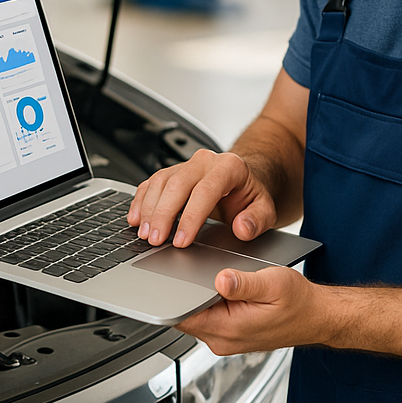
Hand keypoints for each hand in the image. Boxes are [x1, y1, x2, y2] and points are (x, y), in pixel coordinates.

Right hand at [127, 148, 277, 246]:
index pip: (205, 190)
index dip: (191, 217)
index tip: (181, 241)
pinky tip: (135, 219)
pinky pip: (151, 182)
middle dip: (163, 214)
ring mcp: (187, 165)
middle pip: (177, 184)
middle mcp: (206, 161)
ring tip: (144, 234)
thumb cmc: (251, 196)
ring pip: (160, 181)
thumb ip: (257, 220)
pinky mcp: (173, 172)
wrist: (245, 182)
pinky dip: (140, 200)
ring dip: (148, 209)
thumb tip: (242, 228)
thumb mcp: (265, 209)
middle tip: (155, 241)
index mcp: (229, 166)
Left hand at [176, 266, 328, 353]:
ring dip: (198, 298)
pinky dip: (209, 303)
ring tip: (211, 278)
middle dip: (186, 293)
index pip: (183, 316)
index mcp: (228, 328)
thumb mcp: (274, 283)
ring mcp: (226, 340)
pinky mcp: (230, 335)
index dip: (174, 296)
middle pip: (186, 316)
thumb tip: (220, 280)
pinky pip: (208, 319)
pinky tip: (222, 289)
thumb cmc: (299, 302)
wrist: (316, 317)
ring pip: (196, 317)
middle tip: (194, 269)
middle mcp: (223, 340)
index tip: (172, 277)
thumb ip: (244, 284)